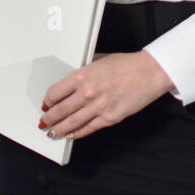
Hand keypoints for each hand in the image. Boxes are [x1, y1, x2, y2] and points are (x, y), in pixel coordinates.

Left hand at [39, 50, 173, 140]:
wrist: (150, 73)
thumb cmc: (127, 65)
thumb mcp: (100, 60)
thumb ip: (84, 71)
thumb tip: (71, 81)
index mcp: (83, 75)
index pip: (55, 93)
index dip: (48, 100)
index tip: (47, 103)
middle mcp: (87, 92)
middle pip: (59, 111)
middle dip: (48, 118)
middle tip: (44, 122)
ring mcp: (98, 107)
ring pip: (70, 123)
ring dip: (58, 130)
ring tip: (52, 133)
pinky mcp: (109, 118)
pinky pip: (87, 129)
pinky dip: (76, 134)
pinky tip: (70, 135)